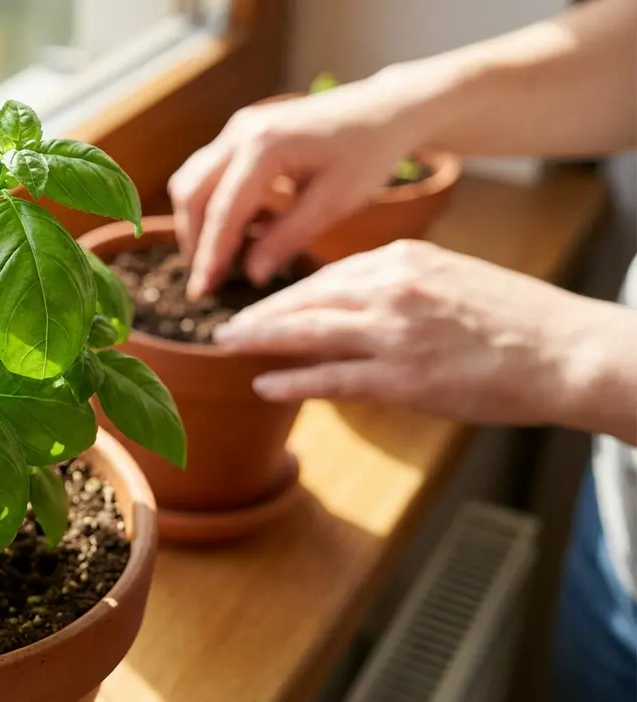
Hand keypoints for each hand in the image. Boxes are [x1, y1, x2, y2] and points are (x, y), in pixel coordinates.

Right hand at [168, 74, 423, 298]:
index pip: (225, 210)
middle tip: (205, 280)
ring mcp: (238, 128)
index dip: (211, 254)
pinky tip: (240, 228)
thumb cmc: (367, 154)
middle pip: (192, 192)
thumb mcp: (334, 203)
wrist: (384, 110)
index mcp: (265, 146)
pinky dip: (212, 203)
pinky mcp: (241, 133)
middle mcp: (241, 132)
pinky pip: (208, 171)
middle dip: (194, 240)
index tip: (204, 290)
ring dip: (198, 221)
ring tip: (220, 257)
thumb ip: (288, 238)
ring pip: (192, 180)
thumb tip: (252, 275)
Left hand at [211, 240, 636, 436]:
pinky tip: (264, 385)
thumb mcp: (452, 276)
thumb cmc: (517, 318)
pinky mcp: (402, 379)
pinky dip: (292, 381)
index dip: (287, 294)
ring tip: (227, 348)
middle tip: (223, 326)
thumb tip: (354, 298)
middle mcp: (391, 289)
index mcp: (403, 259)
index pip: (326, 276)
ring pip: (307, 334)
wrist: (568, 351)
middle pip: (306, 301)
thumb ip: (401, 282)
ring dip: (260, 341)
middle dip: (259, 314)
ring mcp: (393, 334)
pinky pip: (331, 379)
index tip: (261, 305)